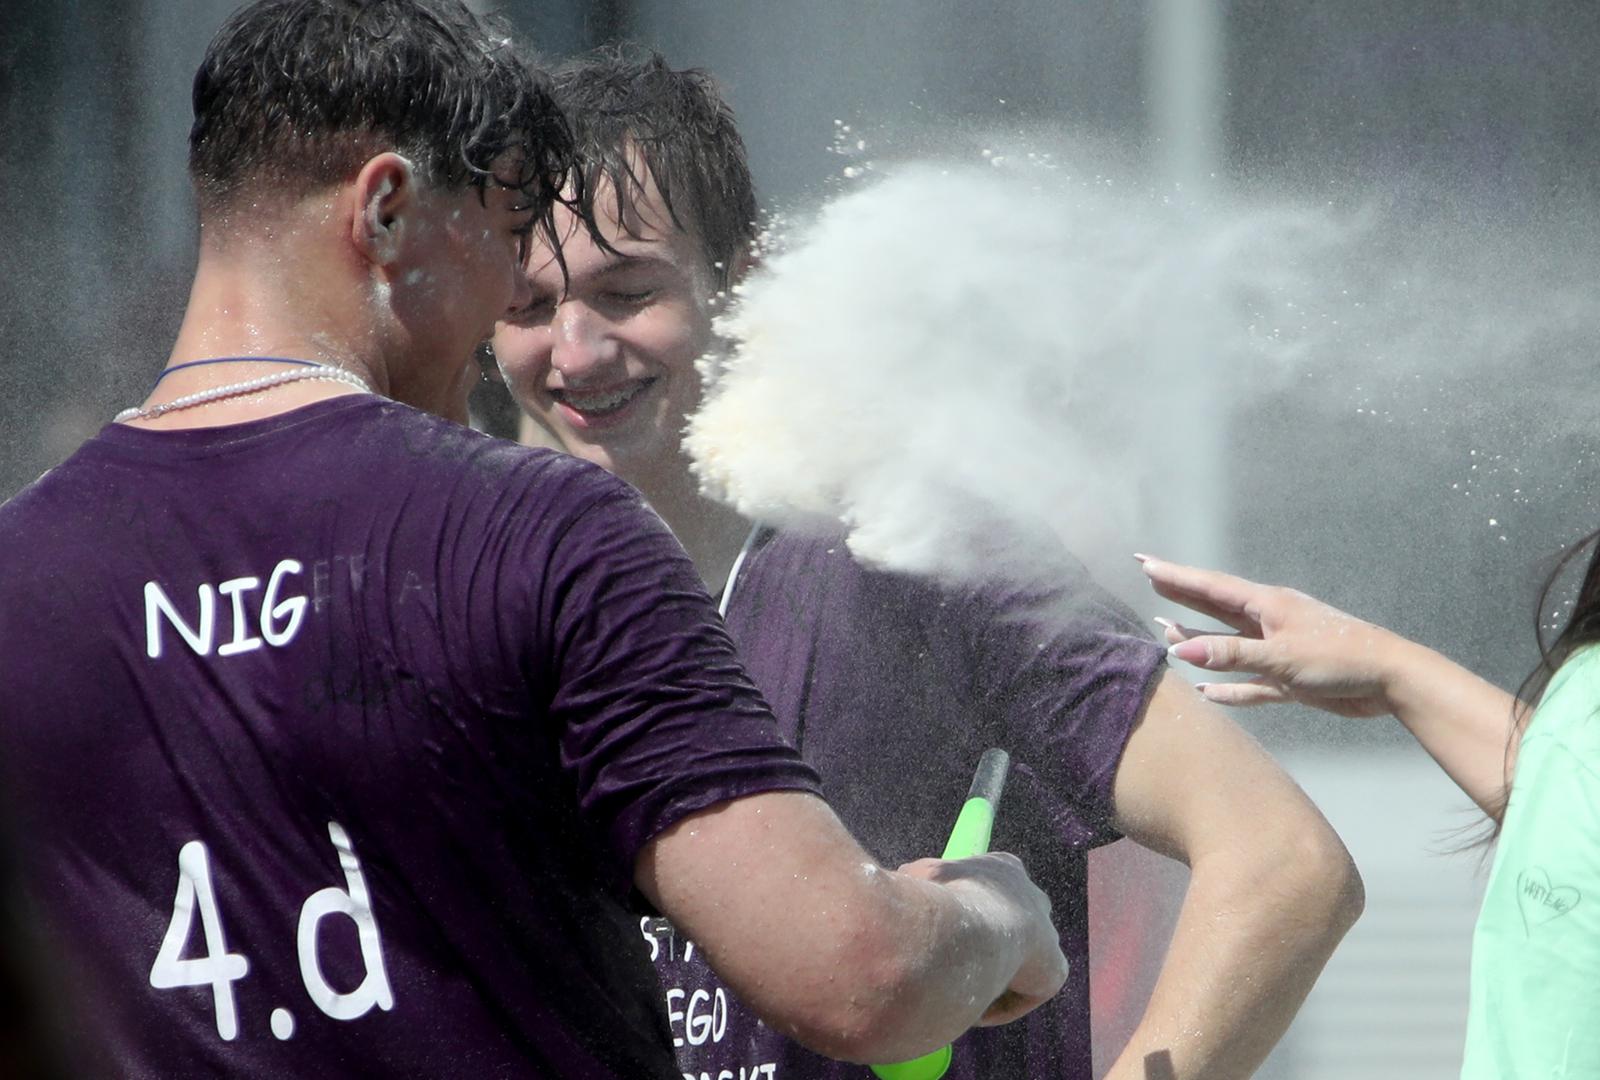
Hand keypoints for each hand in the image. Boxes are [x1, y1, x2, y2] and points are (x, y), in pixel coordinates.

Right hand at [898, 852, 1067, 1024]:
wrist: (973, 927)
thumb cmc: (942, 896)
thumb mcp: (920, 876)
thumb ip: (920, 883)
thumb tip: (908, 888)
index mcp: (1004, 868)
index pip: (987, 889)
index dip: (964, 909)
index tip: (943, 930)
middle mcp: (1032, 896)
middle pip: (1008, 923)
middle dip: (984, 943)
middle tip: (953, 964)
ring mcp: (1048, 934)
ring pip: (1017, 959)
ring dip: (992, 973)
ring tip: (959, 990)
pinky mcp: (1054, 970)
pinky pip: (1024, 991)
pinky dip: (999, 1003)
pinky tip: (975, 1011)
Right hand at [1138, 555, 1396, 718]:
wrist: (1390, 681)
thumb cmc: (1339, 659)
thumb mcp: (1281, 656)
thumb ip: (1232, 655)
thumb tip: (1179, 651)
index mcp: (1268, 605)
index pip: (1211, 587)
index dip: (1176, 575)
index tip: (1144, 562)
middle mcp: (1269, 623)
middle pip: (1215, 607)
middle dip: (1183, 593)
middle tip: (1150, 576)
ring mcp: (1278, 651)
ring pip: (1229, 645)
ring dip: (1199, 640)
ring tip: (1166, 629)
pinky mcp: (1289, 680)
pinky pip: (1248, 684)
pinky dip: (1227, 688)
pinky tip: (1207, 692)